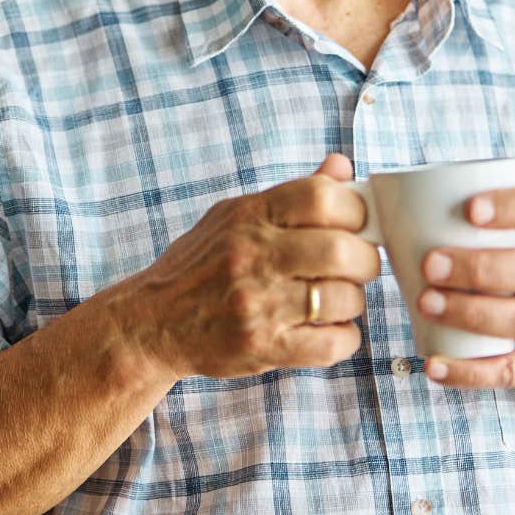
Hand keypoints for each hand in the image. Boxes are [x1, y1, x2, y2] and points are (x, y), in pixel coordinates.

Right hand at [116, 153, 381, 380]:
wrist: (150, 323)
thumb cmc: (197, 267)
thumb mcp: (233, 217)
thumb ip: (290, 196)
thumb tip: (341, 166)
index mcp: (247, 215)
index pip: (322, 197)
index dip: (354, 210)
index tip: (356, 224)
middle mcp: (252, 256)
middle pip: (341, 250)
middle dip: (364, 259)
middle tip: (358, 266)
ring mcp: (257, 304)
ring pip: (344, 299)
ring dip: (352, 300)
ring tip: (336, 300)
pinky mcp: (262, 347)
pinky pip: (332, 344)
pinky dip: (344, 337)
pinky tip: (327, 329)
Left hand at [414, 186, 514, 389]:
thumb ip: (485, 223)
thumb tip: (388, 207)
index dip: (512, 207)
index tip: (471, 208)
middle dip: (479, 267)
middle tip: (430, 263)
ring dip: (471, 313)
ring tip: (427, 304)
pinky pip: (511, 371)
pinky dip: (470, 372)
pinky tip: (435, 366)